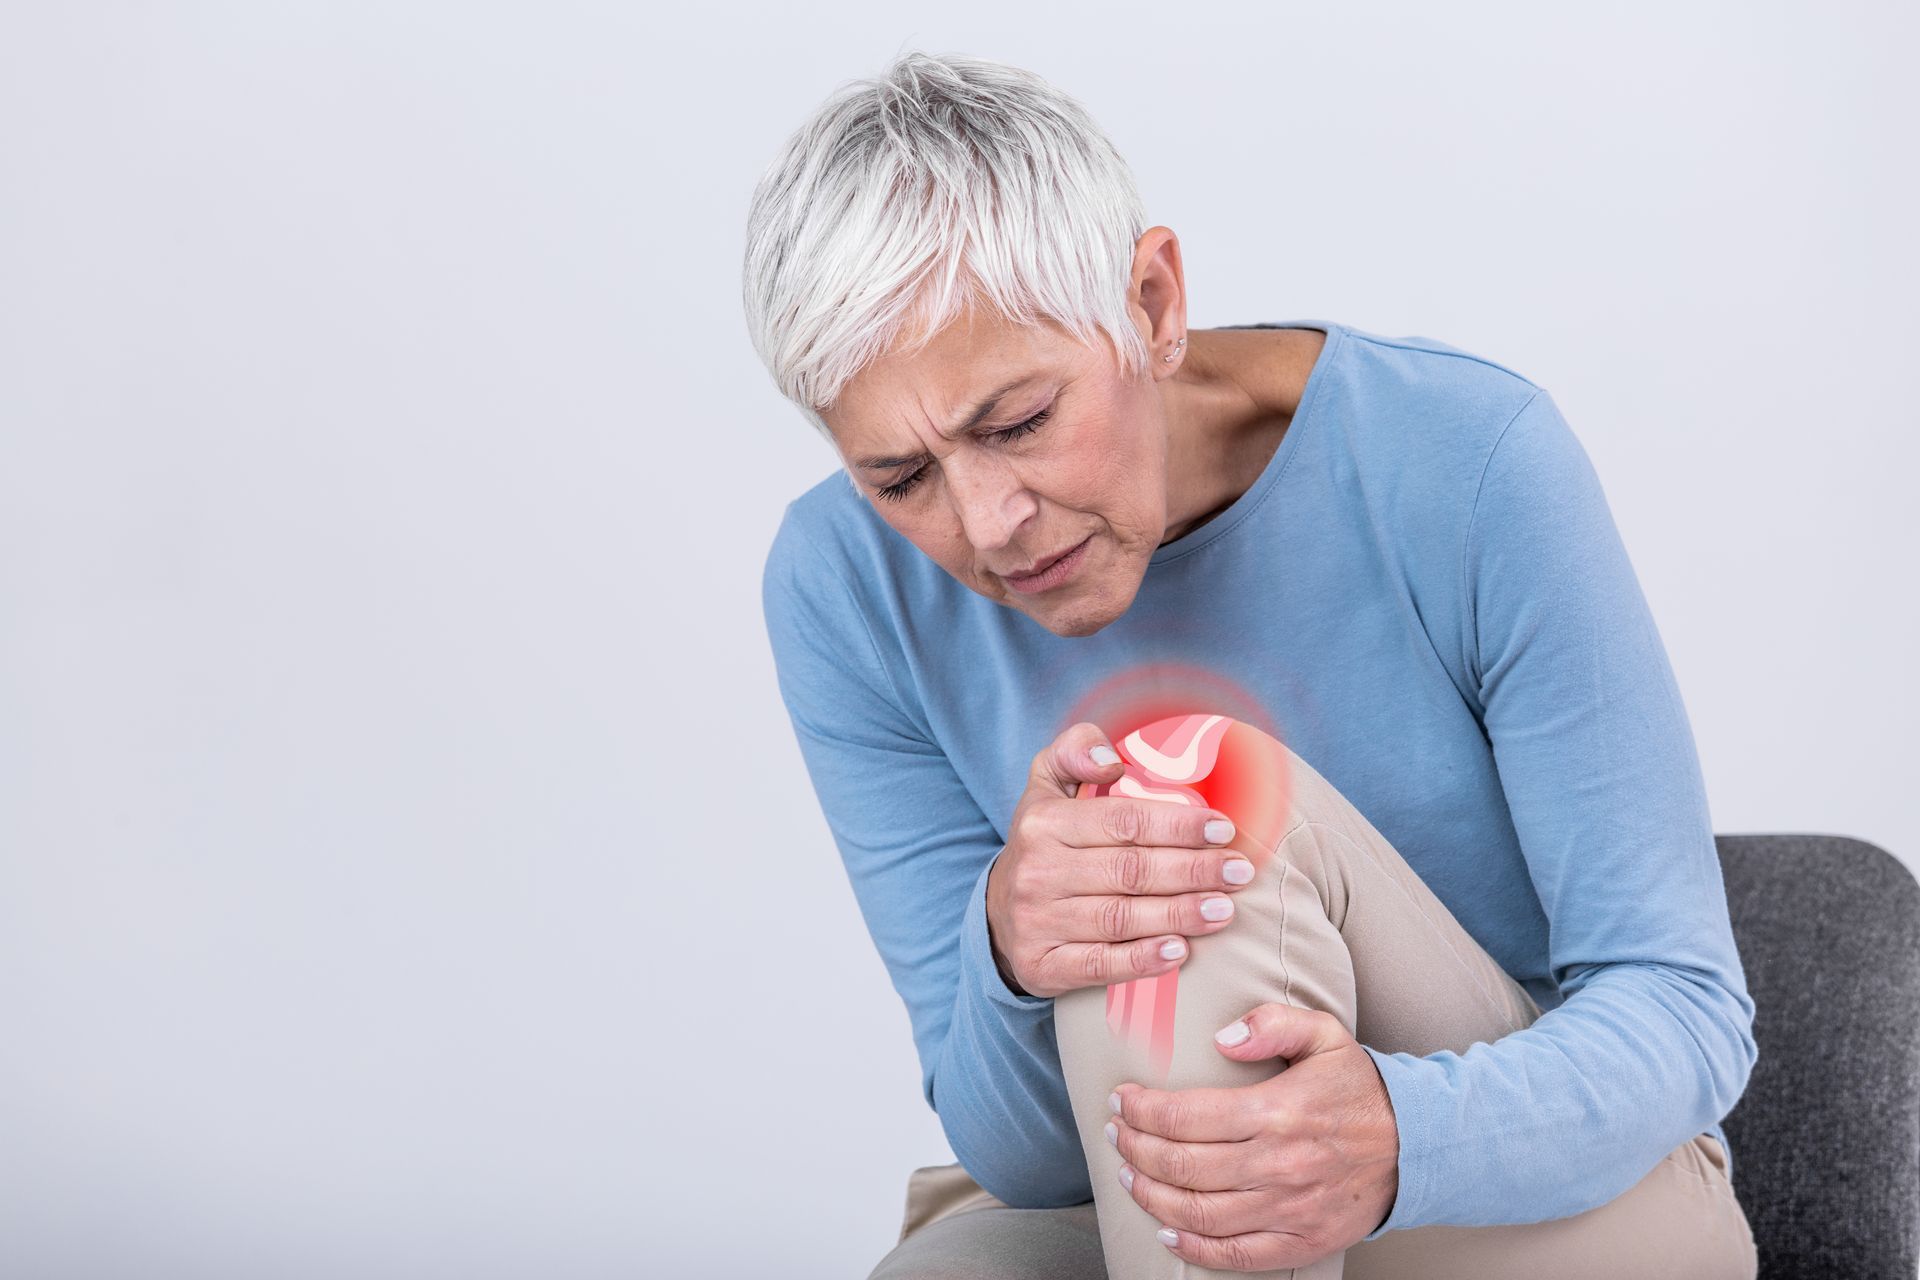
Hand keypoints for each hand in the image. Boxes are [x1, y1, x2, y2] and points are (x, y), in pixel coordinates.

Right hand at [985, 722, 1254, 998]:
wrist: (1000, 915)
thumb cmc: (1047, 844)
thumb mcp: (1047, 784)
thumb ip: (1075, 750)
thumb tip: (1110, 760)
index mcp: (1044, 822)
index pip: (1123, 821)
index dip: (1178, 824)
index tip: (1224, 829)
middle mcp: (1038, 871)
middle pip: (1130, 870)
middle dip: (1193, 870)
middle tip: (1239, 872)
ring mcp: (1037, 922)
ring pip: (1120, 918)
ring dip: (1179, 914)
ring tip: (1224, 910)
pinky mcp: (1042, 966)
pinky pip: (1098, 965)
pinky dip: (1141, 960)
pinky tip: (1179, 952)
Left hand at [1106, 1003, 1399, 1270]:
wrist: (1417, 1144)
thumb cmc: (1358, 1087)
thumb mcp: (1323, 1034)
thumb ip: (1271, 1023)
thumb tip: (1221, 1036)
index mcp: (1277, 1111)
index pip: (1186, 1116)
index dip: (1142, 1110)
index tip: (1121, 1099)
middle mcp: (1278, 1164)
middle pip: (1182, 1165)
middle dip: (1136, 1149)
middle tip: (1116, 1134)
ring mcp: (1289, 1209)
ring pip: (1199, 1213)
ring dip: (1152, 1195)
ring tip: (1129, 1174)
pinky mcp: (1301, 1241)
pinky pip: (1236, 1255)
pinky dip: (1193, 1248)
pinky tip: (1166, 1231)